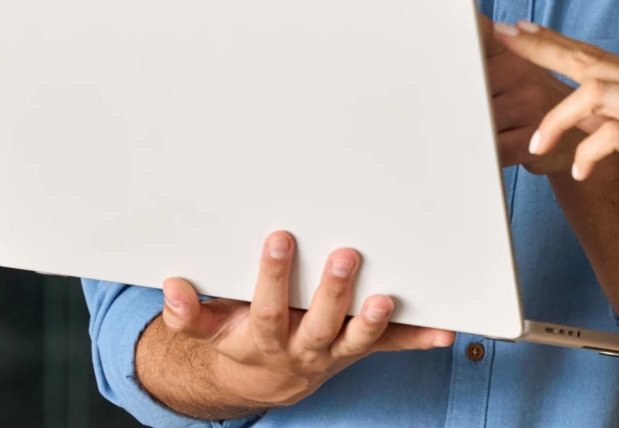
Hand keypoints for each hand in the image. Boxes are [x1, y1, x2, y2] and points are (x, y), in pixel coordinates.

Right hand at [153, 232, 453, 410]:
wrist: (265, 379)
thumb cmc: (239, 337)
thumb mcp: (208, 330)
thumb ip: (189, 313)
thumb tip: (172, 288)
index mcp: (264, 337)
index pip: (268, 307)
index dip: (272, 276)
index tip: (279, 238)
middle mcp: (303, 347)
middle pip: (318, 323)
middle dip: (332, 291)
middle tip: (346, 254)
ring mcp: (336, 351)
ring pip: (357, 339)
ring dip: (374, 321)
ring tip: (386, 298)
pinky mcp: (361, 349)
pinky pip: (392, 347)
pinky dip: (419, 339)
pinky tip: (446, 331)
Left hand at [495, 21, 618, 227]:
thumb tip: (586, 115)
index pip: (592, 52)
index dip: (553, 39)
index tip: (519, 29)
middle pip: (586, 58)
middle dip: (541, 49)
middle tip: (504, 40)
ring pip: (595, 92)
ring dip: (559, 116)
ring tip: (537, 142)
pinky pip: (617, 135)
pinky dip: (591, 151)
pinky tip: (581, 170)